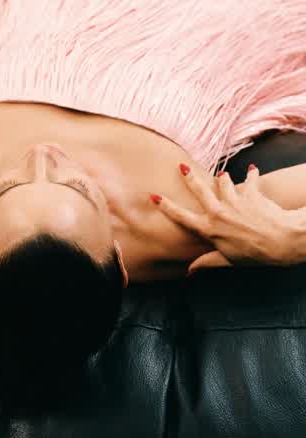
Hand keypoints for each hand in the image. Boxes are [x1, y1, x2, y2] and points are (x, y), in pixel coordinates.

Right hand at [151, 164, 299, 275]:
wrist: (282, 241)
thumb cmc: (255, 255)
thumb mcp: (228, 261)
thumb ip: (207, 262)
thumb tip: (190, 271)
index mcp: (209, 229)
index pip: (182, 216)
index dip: (166, 206)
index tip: (154, 196)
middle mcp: (219, 211)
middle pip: (200, 189)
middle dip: (189, 177)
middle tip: (182, 166)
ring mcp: (235, 200)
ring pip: (223, 181)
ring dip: (223, 178)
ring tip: (223, 176)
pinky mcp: (251, 194)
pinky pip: (250, 180)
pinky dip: (252, 174)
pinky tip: (252, 170)